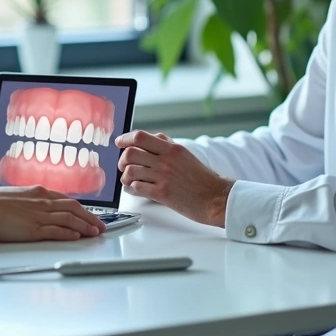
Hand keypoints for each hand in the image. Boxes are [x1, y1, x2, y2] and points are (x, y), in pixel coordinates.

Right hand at [0, 186, 105, 241]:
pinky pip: (58, 231)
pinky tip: (78, 237)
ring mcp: (40, 215)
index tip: (89, 213)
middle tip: (100, 225)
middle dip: (90, 217)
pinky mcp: (35, 229)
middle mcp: (43, 202)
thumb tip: (32, 207)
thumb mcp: (15, 196)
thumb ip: (28, 201)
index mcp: (39, 192)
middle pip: (75, 208)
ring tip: (95, 232)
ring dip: (86, 226)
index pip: (66, 199)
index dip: (81, 208)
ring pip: (71, 219)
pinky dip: (70, 234)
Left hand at [115, 130, 233, 226]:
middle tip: (124, 166)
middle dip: (122, 160)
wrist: (216, 198)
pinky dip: (132, 188)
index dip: (125, 139)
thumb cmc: (202, 179)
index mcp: (172, 149)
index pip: (141, 137)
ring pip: (130, 170)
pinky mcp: (162, 193)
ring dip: (125, 176)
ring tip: (129, 180)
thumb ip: (168, 146)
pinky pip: (136, 187)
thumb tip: (151, 138)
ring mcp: (163, 176)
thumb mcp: (186, 155)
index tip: (119, 142)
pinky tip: (137, 188)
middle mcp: (167, 160)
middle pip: (131, 153)